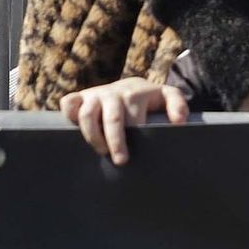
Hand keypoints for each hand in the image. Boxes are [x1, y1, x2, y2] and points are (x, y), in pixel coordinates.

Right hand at [61, 76, 187, 164]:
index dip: (135, 135)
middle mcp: (113, 93)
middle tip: (121, 162)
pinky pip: (68, 103)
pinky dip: (68, 114)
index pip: (133, 118)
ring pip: (87, 114)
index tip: (136, 154)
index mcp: (135, 94)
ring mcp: (95, 94)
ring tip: (101, 152)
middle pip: (112, 119)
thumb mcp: (167, 97)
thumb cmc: (150, 100)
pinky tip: (74, 129)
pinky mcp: (81, 97)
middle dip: (115, 142)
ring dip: (92, 136)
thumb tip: (179, 122)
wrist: (132, 86)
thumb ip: (178, 105)